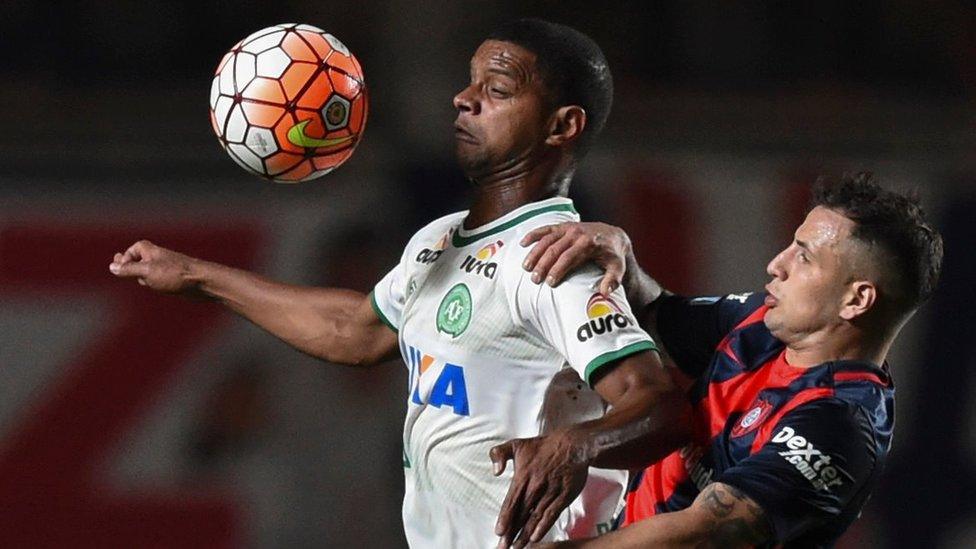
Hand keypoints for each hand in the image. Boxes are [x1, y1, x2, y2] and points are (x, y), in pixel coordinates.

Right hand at [109, 240, 203, 294]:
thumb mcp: (147, 272)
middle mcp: (159, 258)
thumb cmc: (176, 274)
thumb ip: (129, 269)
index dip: (126, 258)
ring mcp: (167, 269)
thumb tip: (112, 267)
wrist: (203, 282)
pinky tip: (162, 288)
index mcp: (152, 251)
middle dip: (134, 269)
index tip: (123, 269)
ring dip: (146, 279)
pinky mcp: (174, 279)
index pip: (134, 249)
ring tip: (153, 283)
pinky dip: (156, 284)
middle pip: (140, 261)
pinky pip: (159, 280)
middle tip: (134, 275)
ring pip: (149, 273)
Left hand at [490, 431, 588, 548]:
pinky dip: (544, 526)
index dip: (505, 517)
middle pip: (521, 513)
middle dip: (511, 532)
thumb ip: (499, 454)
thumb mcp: (516, 444)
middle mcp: (535, 486)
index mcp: (523, 476)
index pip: (511, 501)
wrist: (572, 445)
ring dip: (525, 534)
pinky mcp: (564, 496)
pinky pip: (552, 514)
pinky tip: (535, 538)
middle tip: (503, 547)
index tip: (499, 532)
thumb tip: (495, 472)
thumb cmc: (542, 446)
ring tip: (516, 547)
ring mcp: (550, 492)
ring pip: (535, 517)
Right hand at [520, 223, 630, 295]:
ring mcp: (569, 228)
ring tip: (526, 267)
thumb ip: (613, 280)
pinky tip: (523, 244)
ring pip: (547, 240)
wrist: (614, 236)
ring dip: (535, 253)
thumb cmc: (613, 255)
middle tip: (535, 279)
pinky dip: (533, 235)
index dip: (558, 270)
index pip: (569, 257)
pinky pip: (546, 229)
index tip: (549, 283)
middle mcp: (577, 233)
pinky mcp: (563, 226)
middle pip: (555, 249)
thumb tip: (605, 293)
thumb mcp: (618, 268)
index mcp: (589, 244)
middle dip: (543, 264)